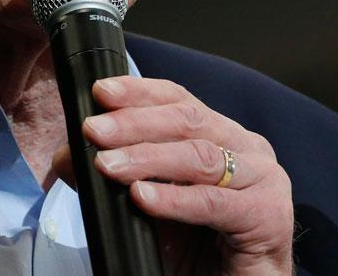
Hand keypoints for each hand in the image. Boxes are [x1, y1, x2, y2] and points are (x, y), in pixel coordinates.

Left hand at [83, 76, 293, 274]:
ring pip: (199, 156)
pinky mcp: (269, 216)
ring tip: (108, 165)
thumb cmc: (190, 246)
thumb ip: (111, 173)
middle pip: (187, 119)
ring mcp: (264, 179)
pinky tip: (142, 198)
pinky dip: (174, 198)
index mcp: (219, 135)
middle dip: (133, 123)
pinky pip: (214, 202)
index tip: (99, 92)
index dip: (138, 92)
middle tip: (92, 130)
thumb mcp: (142, 203)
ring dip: (147, 158)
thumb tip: (68, 153)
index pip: (177, 100)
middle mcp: (247, 148)